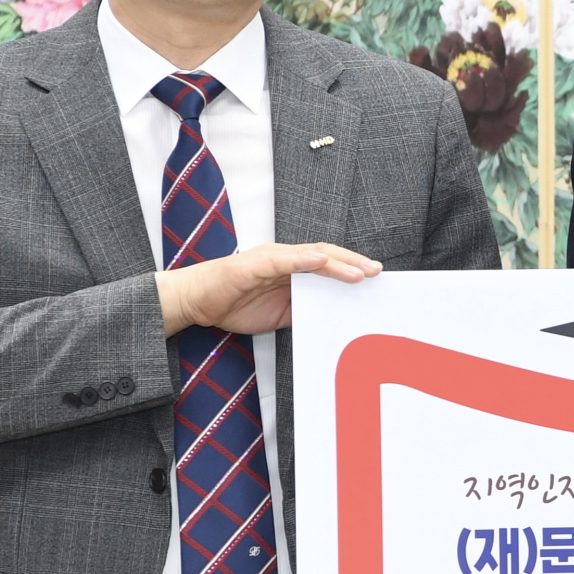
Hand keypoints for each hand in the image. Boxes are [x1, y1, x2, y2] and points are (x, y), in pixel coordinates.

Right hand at [158, 242, 379, 336]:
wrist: (195, 301)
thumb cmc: (231, 304)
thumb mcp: (279, 314)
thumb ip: (303, 310)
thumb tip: (331, 317)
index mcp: (291, 270)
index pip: (328, 265)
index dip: (352, 269)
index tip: (375, 279)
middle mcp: (284, 260)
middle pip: (326, 256)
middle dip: (354, 264)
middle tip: (378, 272)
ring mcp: (270, 259)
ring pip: (310, 256)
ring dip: (337, 263)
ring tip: (360, 272)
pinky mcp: (254, 264)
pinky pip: (283, 260)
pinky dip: (304, 259)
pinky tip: (321, 261)